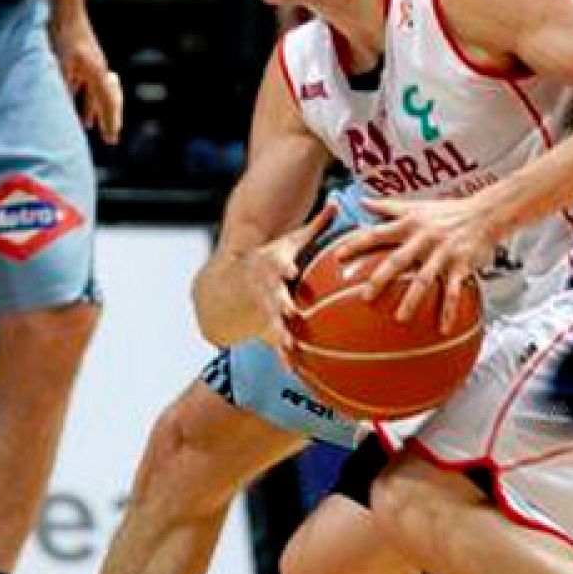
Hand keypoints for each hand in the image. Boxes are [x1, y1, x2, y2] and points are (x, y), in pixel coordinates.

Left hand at [50, 0, 122, 143]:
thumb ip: (64, 86)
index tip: (112, 138)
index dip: (110, 121)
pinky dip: (86, 98)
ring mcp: (92, 64)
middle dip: (109, 119)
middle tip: (111, 137)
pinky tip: (76, 103)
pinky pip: (88, 85)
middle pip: (108, 99)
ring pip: (97, 93)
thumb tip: (63, 107)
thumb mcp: (61, 63)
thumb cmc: (64, 32)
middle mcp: (99, 69)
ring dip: (95, 110)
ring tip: (91, 126)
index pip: (108, 102)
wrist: (64, 5)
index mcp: (97, 71)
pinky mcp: (83, 59)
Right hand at [247, 200, 335, 352]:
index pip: (280, 264)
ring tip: (291, 349)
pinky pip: (276, 344)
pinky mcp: (266, 325)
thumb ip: (317, 225)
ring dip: (281, 336)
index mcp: (275, 265)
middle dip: (281, 306)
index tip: (291, 272)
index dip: (285, 267)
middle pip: (274, 297)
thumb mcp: (291, 240)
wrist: (234, 279)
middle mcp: (268, 288)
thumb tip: (338, 202)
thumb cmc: (272, 256)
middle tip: (291, 314)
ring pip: (272, 324)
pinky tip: (294, 371)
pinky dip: (284, 357)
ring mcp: (266, 309)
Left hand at [338, 196, 495, 330]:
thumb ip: (387, 207)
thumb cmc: (446, 211)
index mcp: (410, 224)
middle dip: (381, 278)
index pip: (378, 233)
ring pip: (425, 279)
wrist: (484, 213)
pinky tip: (443, 329)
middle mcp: (424, 239)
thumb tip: (361, 202)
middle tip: (365, 297)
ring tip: (400, 319)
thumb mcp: (415, 205)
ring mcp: (443, 253)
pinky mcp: (461, 266)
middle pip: (398, 260)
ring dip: (412, 300)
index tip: (337, 256)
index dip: (357, 244)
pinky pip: (454, 291)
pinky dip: (448, 311)